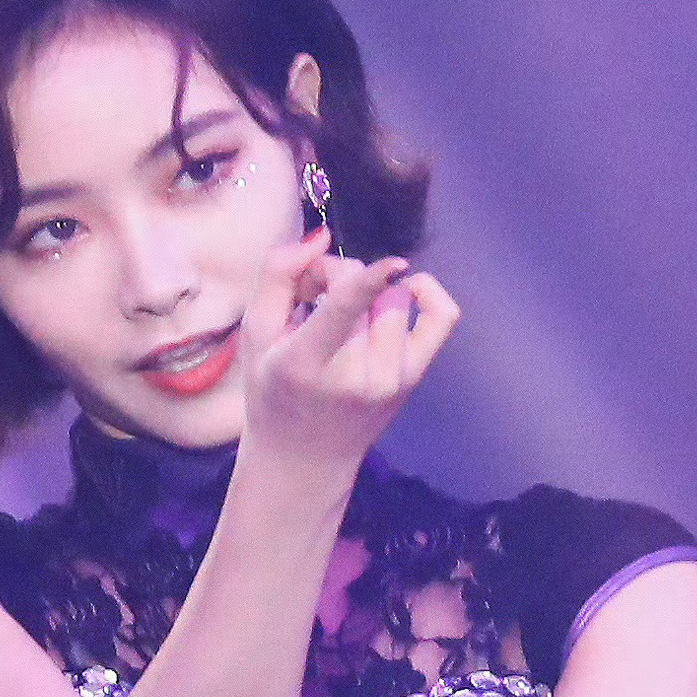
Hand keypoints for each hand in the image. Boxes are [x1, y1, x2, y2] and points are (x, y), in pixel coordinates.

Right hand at [237, 229, 459, 487]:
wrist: (304, 459)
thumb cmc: (273, 391)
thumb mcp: (256, 334)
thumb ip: (278, 276)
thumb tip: (321, 237)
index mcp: (306, 364)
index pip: (344, 315)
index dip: (368, 282)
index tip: (391, 262)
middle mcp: (355, 376)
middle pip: (365, 291)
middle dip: (335, 276)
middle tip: (311, 296)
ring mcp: (390, 380)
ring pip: (394, 297)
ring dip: (369, 289)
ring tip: (344, 310)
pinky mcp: (412, 377)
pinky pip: (440, 316)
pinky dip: (428, 292)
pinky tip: (405, 289)